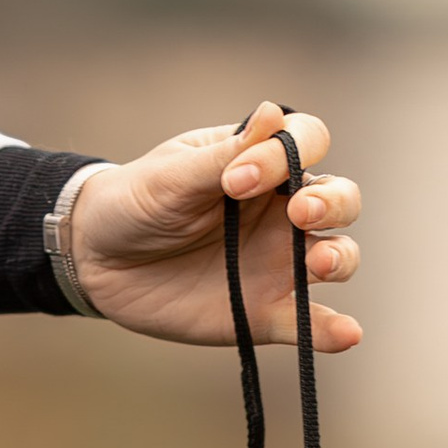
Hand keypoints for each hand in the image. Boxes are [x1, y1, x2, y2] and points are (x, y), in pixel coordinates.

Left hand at [63, 103, 361, 351]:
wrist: (99, 262)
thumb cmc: (136, 202)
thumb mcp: (173, 175)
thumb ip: (224, 156)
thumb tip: (271, 114)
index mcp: (259, 164)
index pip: (306, 142)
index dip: (288, 153)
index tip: (236, 179)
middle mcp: (280, 211)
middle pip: (340, 199)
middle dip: (332, 203)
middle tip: (297, 214)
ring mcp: (278, 263)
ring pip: (338, 255)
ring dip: (340, 257)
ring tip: (319, 264)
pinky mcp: (265, 314)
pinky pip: (308, 322)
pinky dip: (331, 330)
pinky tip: (348, 333)